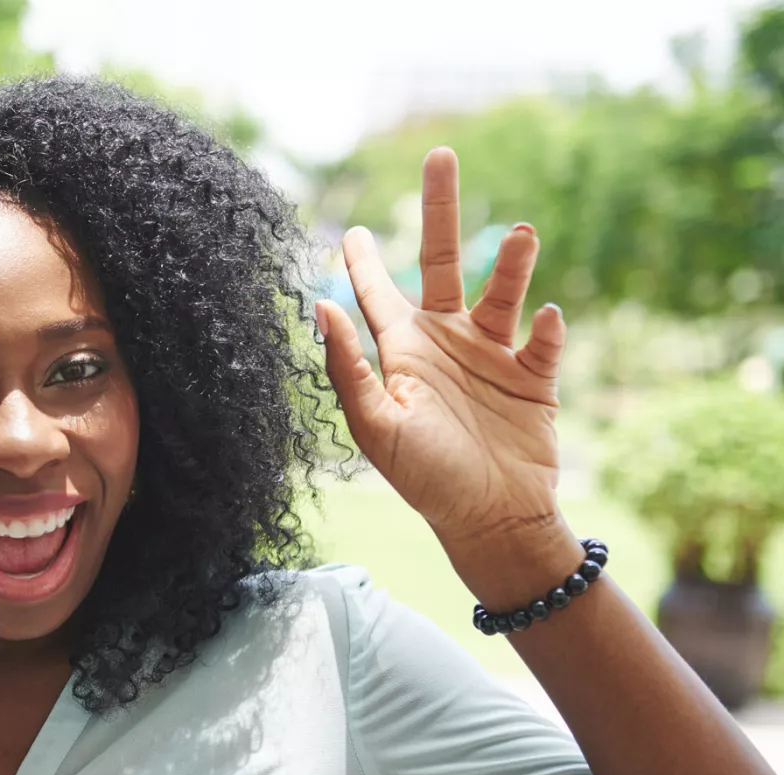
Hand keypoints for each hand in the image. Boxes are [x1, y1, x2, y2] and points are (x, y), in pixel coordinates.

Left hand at [318, 147, 566, 547]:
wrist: (489, 521)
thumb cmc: (425, 479)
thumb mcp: (376, 425)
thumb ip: (349, 366)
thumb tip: (320, 306)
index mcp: (403, 352)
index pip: (378, 292)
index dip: (364, 259)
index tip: (352, 225)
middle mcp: (447, 343)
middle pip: (445, 262)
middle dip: (440, 210)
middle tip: (440, 156)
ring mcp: (493, 357)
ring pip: (504, 292)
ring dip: (513, 264)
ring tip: (521, 234)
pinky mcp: (535, 379)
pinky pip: (546, 344)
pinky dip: (551, 330)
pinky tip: (551, 317)